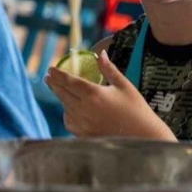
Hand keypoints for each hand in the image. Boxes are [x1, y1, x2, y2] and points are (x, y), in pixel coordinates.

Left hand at [44, 50, 172, 139]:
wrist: (142, 136)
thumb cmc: (136, 108)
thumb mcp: (123, 85)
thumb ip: (108, 69)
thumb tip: (100, 54)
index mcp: (93, 94)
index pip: (69, 81)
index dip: (58, 75)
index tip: (50, 69)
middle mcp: (84, 109)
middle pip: (63, 94)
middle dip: (54, 85)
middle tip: (48, 78)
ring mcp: (83, 123)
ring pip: (65, 108)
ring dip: (62, 98)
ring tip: (60, 91)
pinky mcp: (84, 135)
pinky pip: (70, 122)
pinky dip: (68, 114)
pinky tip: (71, 109)